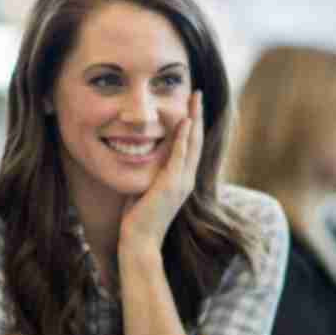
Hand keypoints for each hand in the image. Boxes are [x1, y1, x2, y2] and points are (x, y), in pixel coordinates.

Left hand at [119, 92, 202, 249]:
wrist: (140, 241)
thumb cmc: (138, 218)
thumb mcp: (146, 188)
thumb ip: (149, 173)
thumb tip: (139, 157)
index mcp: (181, 179)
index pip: (190, 146)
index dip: (192, 124)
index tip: (190, 104)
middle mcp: (186, 179)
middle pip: (196, 140)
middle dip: (197, 115)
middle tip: (197, 92)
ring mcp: (181, 182)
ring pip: (192, 143)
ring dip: (193, 119)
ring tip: (195, 98)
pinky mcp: (171, 185)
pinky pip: (179, 156)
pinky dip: (183, 138)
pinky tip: (185, 121)